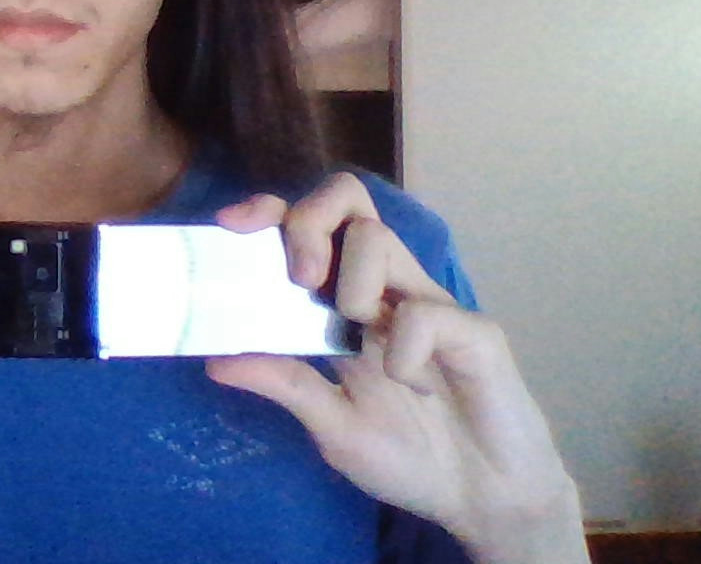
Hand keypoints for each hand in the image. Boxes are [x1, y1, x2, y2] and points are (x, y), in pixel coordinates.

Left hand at [205, 173, 588, 563]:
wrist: (486, 502)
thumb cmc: (412, 458)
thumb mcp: (331, 425)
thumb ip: (284, 384)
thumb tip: (214, 359)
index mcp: (348, 303)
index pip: (311, 227)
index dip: (271, 212)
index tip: (232, 227)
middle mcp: (388, 289)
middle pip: (346, 199)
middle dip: (306, 223)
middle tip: (298, 280)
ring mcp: (431, 303)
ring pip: (377, 237)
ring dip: (350, 286)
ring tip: (359, 343)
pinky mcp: (475, 331)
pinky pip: (426, 314)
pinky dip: (404, 353)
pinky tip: (416, 384)